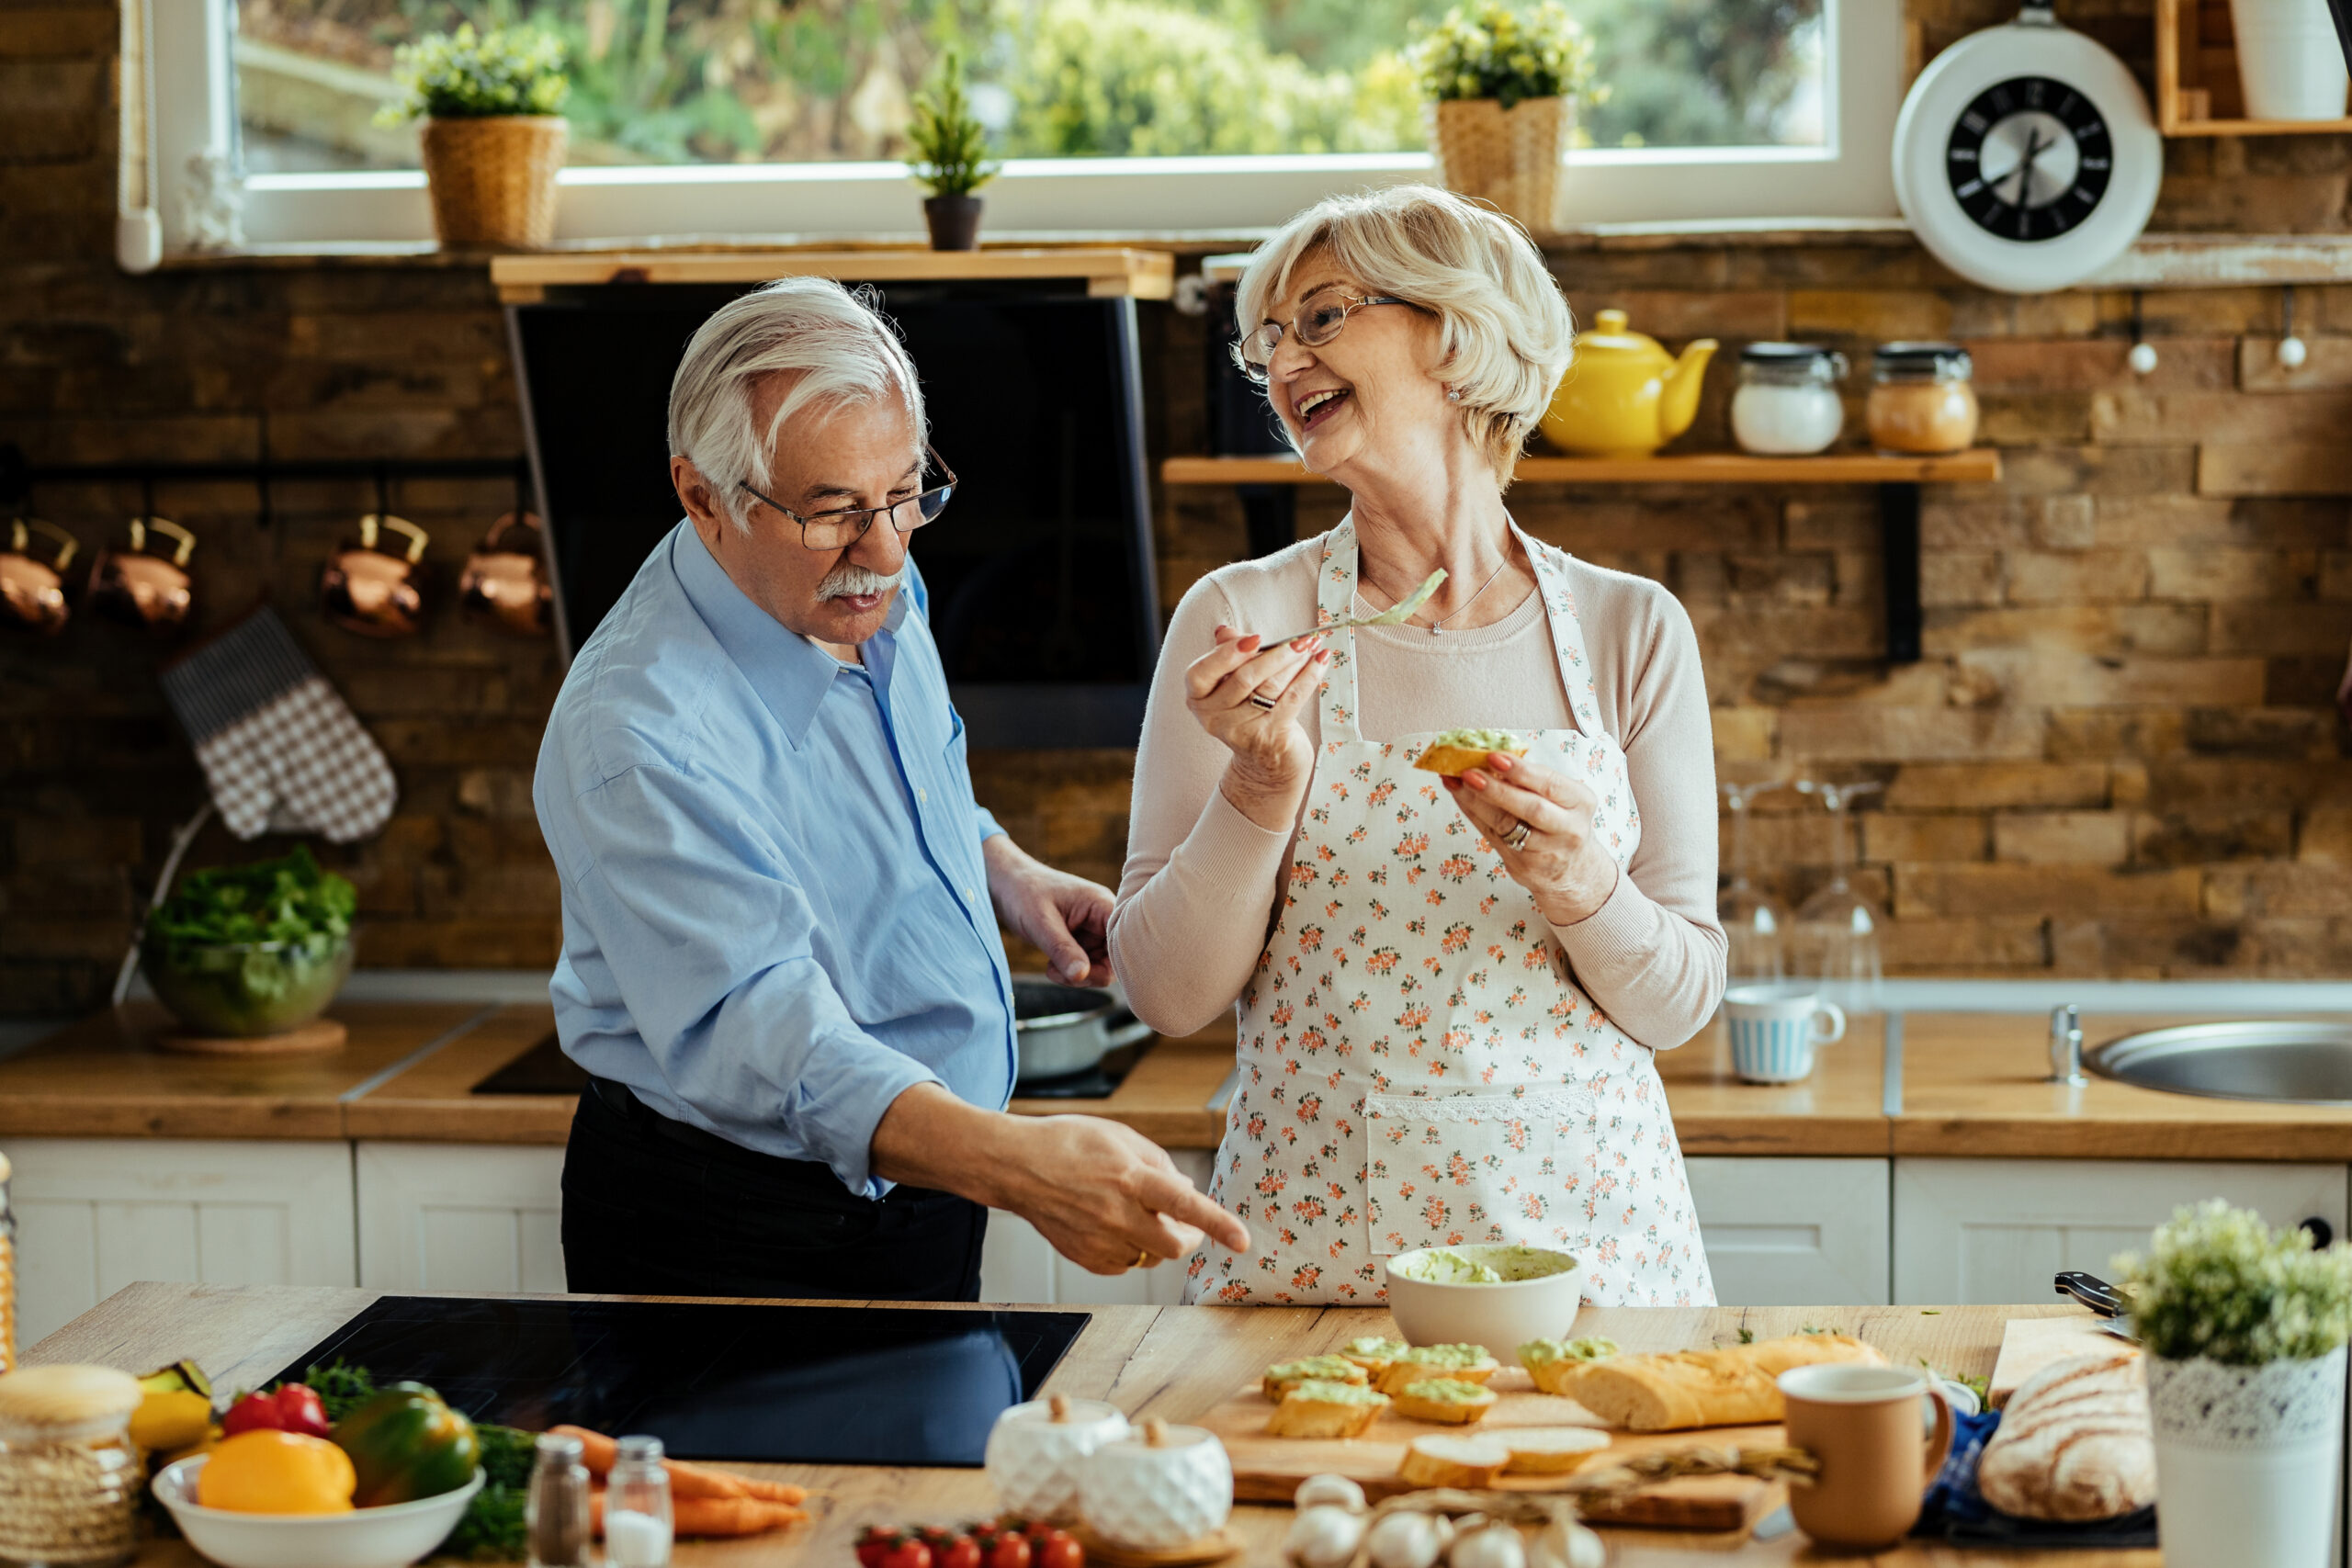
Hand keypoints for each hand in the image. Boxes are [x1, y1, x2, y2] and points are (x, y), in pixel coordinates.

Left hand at [984, 836, 1112, 985]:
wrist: (1007, 885)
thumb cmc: (1023, 893)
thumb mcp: (1040, 922)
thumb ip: (1062, 949)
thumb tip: (1082, 975)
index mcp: (1102, 905)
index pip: (1125, 939)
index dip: (1113, 961)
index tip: (1083, 972)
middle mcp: (1104, 918)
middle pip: (1116, 959)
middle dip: (1089, 974)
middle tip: (1059, 973)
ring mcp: (1095, 931)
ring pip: (1102, 967)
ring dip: (1078, 976)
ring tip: (1051, 967)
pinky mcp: (1083, 941)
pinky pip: (1088, 966)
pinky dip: (1071, 973)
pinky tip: (1052, 964)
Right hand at [998, 1113, 1252, 1274]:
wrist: (1015, 1166)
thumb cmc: (1068, 1143)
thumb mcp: (1120, 1137)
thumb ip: (1158, 1163)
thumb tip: (1185, 1189)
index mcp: (1130, 1177)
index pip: (1183, 1204)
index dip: (1217, 1223)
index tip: (1243, 1240)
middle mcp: (1116, 1214)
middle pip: (1173, 1246)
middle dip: (1189, 1239)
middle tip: (1188, 1227)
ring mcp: (1098, 1240)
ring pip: (1148, 1257)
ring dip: (1153, 1240)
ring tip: (1130, 1212)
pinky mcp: (1084, 1258)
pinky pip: (1123, 1265)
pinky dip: (1127, 1249)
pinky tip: (1109, 1225)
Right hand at [1185, 625, 1329, 829]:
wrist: (1266, 761)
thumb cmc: (1248, 709)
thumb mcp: (1231, 682)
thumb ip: (1227, 654)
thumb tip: (1225, 631)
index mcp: (1197, 698)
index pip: (1201, 673)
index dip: (1227, 654)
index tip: (1256, 638)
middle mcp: (1213, 717)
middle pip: (1243, 678)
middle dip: (1275, 654)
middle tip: (1300, 638)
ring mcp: (1240, 731)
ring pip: (1270, 688)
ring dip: (1295, 663)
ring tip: (1312, 645)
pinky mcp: (1268, 738)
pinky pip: (1291, 700)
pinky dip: (1309, 677)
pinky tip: (1321, 660)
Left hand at [1442, 752, 1619, 926]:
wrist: (1572, 869)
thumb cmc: (1560, 821)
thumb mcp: (1560, 797)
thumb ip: (1530, 780)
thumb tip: (1488, 755)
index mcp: (1581, 802)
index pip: (1550, 784)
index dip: (1521, 771)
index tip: (1494, 757)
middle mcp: (1569, 829)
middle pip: (1531, 808)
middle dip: (1497, 789)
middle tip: (1469, 773)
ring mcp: (1548, 852)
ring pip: (1507, 825)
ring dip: (1477, 802)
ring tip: (1457, 783)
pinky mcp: (1526, 867)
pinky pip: (1493, 837)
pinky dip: (1474, 815)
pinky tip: (1461, 798)